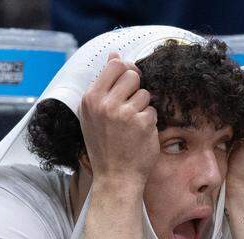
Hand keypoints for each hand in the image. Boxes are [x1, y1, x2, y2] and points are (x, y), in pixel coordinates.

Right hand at [78, 53, 158, 186]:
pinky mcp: (142, 123)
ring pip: (144, 93)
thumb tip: (114, 55)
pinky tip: (138, 135)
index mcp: (90, 99)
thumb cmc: (104, 146)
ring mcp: (124, 113)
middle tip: (128, 108)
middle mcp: (105, 104)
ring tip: (131, 125)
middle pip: (132, 74)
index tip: (126, 85)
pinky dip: (149, 122)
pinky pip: (152, 110)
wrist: (115, 177)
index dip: (125, 71)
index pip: (115, 65)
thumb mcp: (93, 114)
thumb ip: (103, 85)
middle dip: (135, 88)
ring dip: (142, 107)